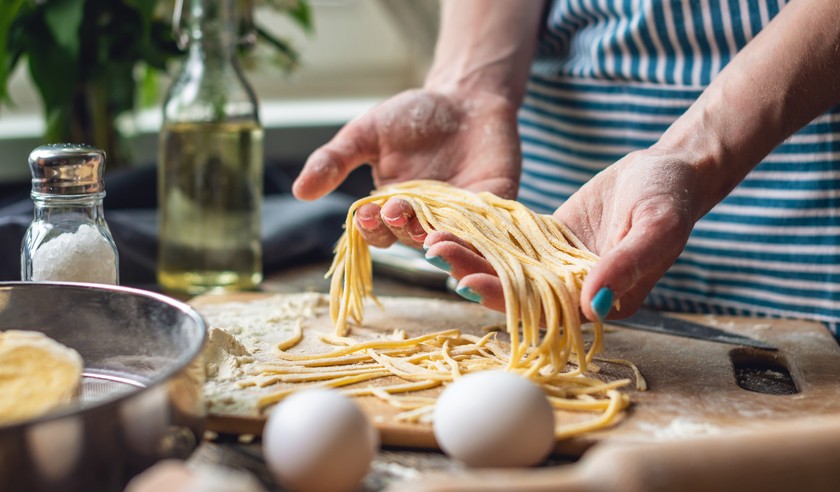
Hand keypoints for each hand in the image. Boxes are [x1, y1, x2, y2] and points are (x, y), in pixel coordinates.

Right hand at [292, 88, 521, 247]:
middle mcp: (426, 223)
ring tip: (435, 236)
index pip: (379, 233)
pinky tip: (474, 231)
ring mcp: (463, 218)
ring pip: (452, 243)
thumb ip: (335, 160)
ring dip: (443, 244)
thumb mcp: (367, 133)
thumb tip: (299, 190)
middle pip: (413, 240)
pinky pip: (491, 230)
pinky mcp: (497, 207)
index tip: (368, 212)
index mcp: (392, 211)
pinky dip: (483, 235)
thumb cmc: (412, 116)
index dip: (373, 228)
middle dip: (404, 229)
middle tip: (399, 211)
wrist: (465, 96)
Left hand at [425, 149, 702, 321]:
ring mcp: (558, 266)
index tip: (468, 283)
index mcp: (603, 301)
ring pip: (508, 268)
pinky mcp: (548, 242)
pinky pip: (511, 243)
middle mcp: (575, 291)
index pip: (545, 311)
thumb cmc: (671, 199)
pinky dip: (483, 236)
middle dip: (474, 275)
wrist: (671, 170)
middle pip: (516, 292)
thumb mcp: (657, 227)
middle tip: (436, 254)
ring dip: (471, 256)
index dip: (505, 300)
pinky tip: (453, 225)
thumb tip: (594, 305)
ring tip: (434, 239)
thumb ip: (628, 264)